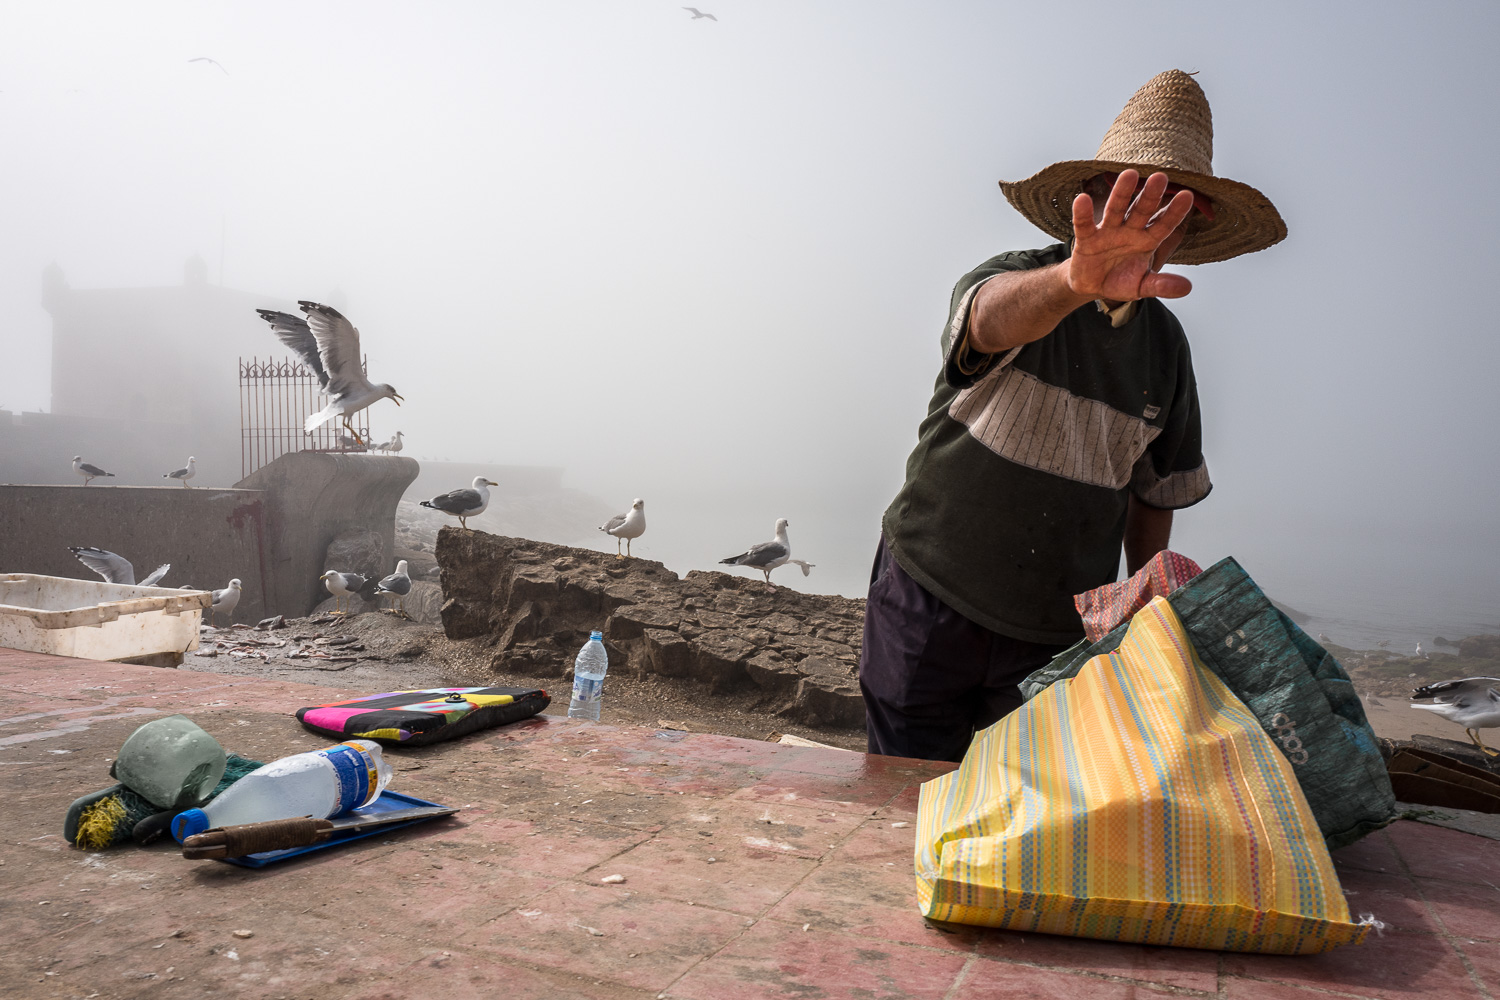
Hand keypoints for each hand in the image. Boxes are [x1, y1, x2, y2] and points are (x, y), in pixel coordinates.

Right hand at [1067, 170, 1194, 302]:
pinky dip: (1083, 213)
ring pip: (1116, 209)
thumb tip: (1187, 288)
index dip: (1174, 212)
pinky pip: (1085, 224)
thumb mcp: (1141, 286)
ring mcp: (1108, 232)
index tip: (1187, 196)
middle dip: (1151, 195)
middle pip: (1142, 211)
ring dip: (1122, 193)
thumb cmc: (1121, 281)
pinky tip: (1082, 199)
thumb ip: (1161, 285)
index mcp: (1147, 241)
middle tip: (1161, 176)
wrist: (1092, 286)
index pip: (1164, 225)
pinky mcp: (1086, 238)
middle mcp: (1130, 231)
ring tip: (1129, 174)